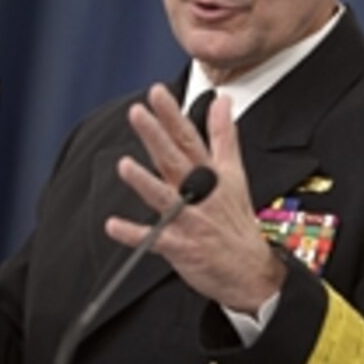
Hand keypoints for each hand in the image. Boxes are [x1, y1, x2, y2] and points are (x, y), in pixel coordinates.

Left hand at [105, 84, 284, 314]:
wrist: (250, 270)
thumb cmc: (235, 219)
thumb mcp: (235, 173)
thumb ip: (224, 136)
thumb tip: (222, 101)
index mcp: (209, 173)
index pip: (188, 138)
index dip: (172, 115)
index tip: (157, 93)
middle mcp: (199, 193)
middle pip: (174, 160)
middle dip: (156, 135)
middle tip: (137, 112)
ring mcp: (189, 220)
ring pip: (164, 198)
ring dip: (145, 182)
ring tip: (125, 165)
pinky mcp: (180, 247)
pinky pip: (153, 239)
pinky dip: (133, 234)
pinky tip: (112, 225)